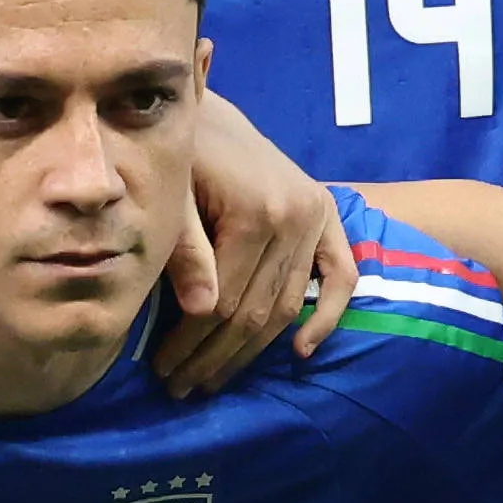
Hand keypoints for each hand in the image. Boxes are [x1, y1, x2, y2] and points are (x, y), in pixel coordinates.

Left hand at [145, 93, 355, 399]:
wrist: (208, 114)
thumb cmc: (178, 156)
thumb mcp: (170, 199)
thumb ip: (186, 253)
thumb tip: (200, 312)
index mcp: (255, 211)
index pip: (225, 301)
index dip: (191, 343)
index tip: (163, 371)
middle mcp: (295, 217)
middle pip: (256, 310)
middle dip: (215, 356)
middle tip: (181, 388)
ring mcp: (316, 217)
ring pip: (287, 304)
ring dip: (251, 351)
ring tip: (213, 380)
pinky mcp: (328, 215)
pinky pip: (340, 275)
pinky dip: (326, 315)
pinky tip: (300, 352)